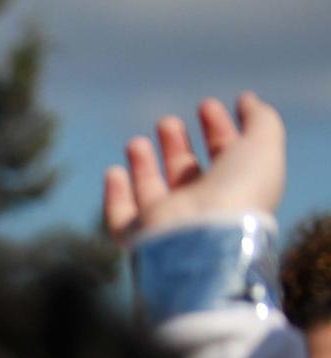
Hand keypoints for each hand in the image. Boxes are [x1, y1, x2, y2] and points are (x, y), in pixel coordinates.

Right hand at [103, 93, 284, 241]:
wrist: (206, 239)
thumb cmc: (238, 192)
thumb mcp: (263, 145)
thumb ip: (260, 119)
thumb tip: (246, 99)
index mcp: (236, 189)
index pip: (225, 155)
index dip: (218, 128)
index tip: (206, 104)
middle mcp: (202, 208)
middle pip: (186, 173)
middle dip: (176, 144)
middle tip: (166, 121)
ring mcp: (169, 225)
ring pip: (152, 191)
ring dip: (143, 163)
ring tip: (136, 141)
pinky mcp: (139, 238)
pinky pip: (122, 217)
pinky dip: (116, 194)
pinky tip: (114, 171)